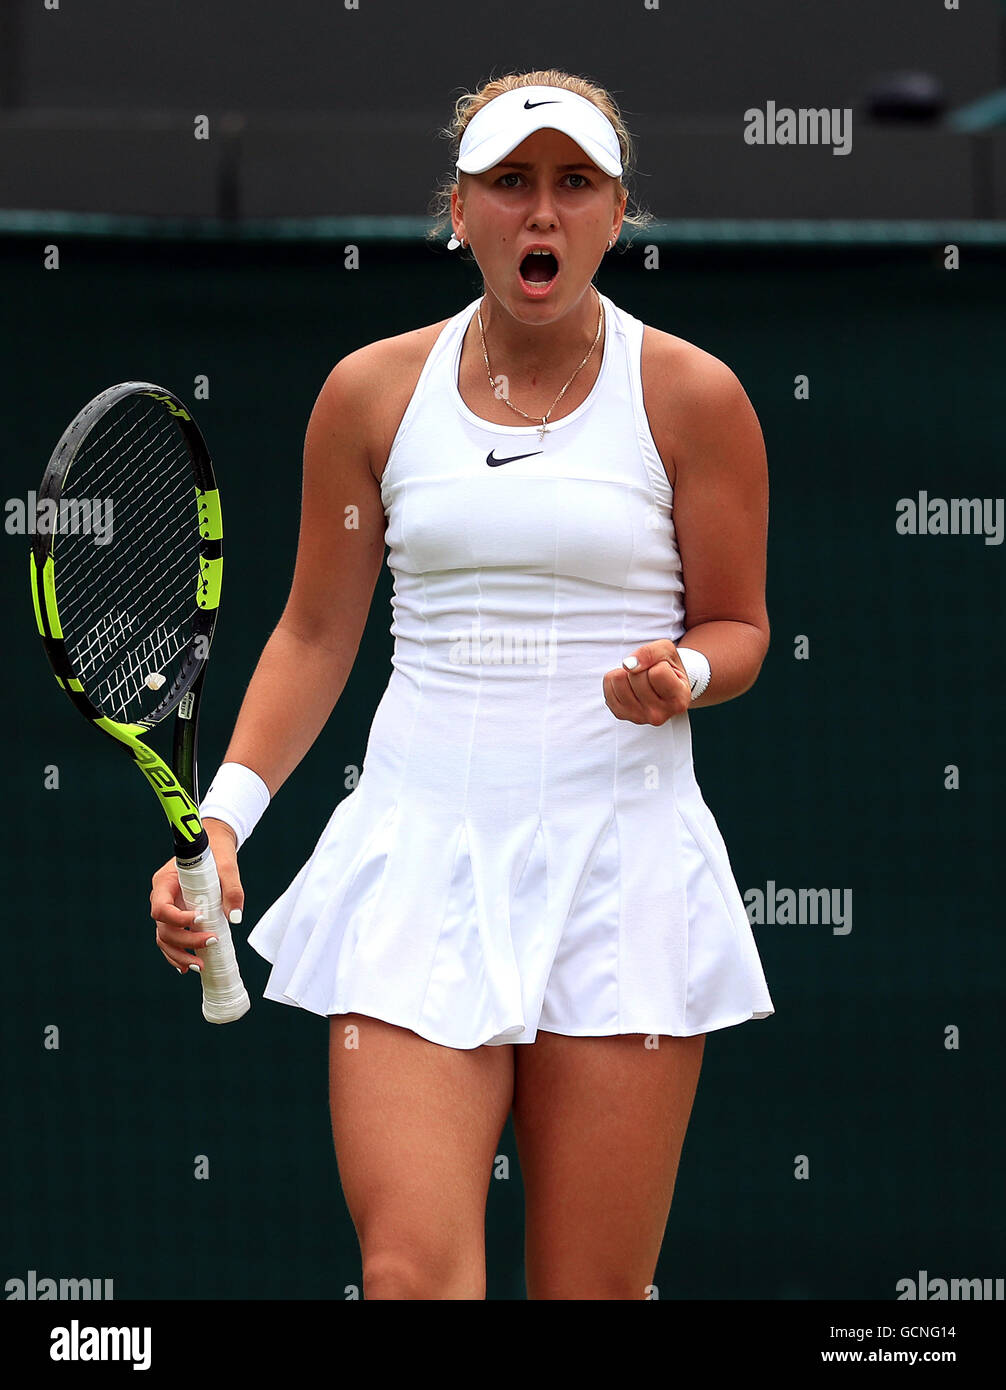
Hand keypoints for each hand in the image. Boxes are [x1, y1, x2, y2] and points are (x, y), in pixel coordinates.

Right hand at [151, 819, 244, 974]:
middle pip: (163, 928)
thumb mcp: (227, 866)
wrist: (213, 847)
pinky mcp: (176, 917)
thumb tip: (235, 918)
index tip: (200, 919)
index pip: (161, 908)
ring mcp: (167, 908)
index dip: (177, 919)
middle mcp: (162, 897)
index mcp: (165, 882)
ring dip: (179, 954)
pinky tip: (187, 967)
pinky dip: (176, 954)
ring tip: (199, 966)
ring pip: (164, 938)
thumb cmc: (217, 853)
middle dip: (185, 941)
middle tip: (211, 943)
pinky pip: (170, 939)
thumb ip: (232, 889)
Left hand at [603, 640, 691, 724]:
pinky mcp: (620, 714)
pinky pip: (608, 683)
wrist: (663, 686)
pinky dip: (616, 678)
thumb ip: (651, 652)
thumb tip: (628, 665)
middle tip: (651, 676)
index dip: (659, 663)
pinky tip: (630, 685)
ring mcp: (638, 717)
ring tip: (640, 680)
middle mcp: (659, 715)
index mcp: (678, 701)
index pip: (658, 672)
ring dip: (627, 672)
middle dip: (642, 668)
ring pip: (619, 679)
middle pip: (636, 675)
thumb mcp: (668, 651)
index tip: (664, 671)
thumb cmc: (668, 668)